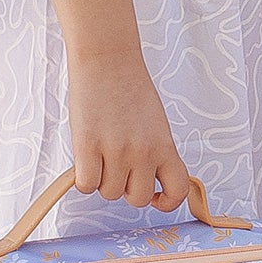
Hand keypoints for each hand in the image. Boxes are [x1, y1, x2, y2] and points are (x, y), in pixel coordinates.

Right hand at [67, 47, 190, 211]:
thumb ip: (155, 153)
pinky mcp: (88, 147)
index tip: (154, 194)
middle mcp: (144, 152)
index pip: (177, 191)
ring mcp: (116, 151)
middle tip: (118, 167)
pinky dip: (83, 177)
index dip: (166, 201)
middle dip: (126, 188)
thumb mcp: (156, 123)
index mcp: (166, 145)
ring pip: (109, 193)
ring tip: (101, 153)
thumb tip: (145, 181)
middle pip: (136, 199)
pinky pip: (86, 185)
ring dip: (103, 180)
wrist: (109, 61)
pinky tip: (86, 158)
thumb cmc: (131, 89)